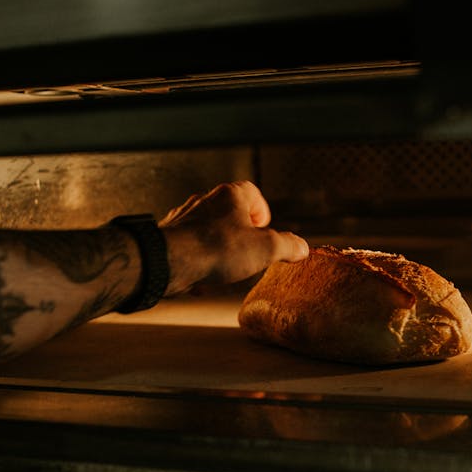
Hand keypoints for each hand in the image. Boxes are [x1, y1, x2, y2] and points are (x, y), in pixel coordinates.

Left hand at [159, 180, 307, 294]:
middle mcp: (205, 202)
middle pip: (229, 211)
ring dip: (219, 247)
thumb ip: (287, 246)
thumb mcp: (265, 249)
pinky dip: (198, 261)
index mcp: (230, 196)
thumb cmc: (216, 249)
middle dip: (240, 233)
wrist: (169, 261)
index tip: (265, 229)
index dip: (262, 211)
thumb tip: (302, 247)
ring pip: (208, 230)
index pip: (252, 192)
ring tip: (225, 267)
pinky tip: (203, 279)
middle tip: (248, 251)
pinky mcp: (169, 238)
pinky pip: (189, 248)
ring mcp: (184, 218)